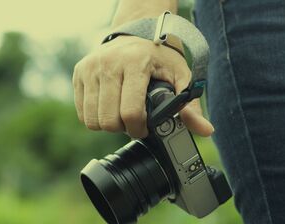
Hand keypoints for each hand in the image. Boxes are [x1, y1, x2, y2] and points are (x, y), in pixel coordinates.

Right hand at [72, 36, 213, 137]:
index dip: (138, 129)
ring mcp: (90, 68)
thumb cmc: (159, 56)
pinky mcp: (79, 73)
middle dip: (122, 128)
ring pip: (92, 120)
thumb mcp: (180, 76)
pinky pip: (81, 112)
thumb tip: (206, 130)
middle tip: (132, 121)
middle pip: (108, 120)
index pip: (130, 112)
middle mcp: (108, 64)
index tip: (144, 129)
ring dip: (107, 125)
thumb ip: (191, 105)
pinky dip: (95, 117)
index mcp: (135, 63)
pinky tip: (108, 107)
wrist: (136, 33)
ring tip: (120, 114)